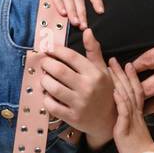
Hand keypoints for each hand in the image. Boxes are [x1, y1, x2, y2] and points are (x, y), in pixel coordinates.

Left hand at [37, 30, 113, 147]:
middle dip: (46, 64)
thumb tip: (87, 31)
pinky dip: (46, 98)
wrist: (109, 121)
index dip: (56, 50)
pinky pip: (51, 105)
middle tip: (44, 63)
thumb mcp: (102, 70)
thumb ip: (94, 51)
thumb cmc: (104, 91)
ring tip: (45, 77)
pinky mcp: (72, 117)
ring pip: (52, 87)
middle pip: (58, 70)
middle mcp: (87, 88)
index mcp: (94, 74)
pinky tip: (48, 94)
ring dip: (44, 80)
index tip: (48, 49)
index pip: (70, 56)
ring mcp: (79, 104)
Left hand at [107, 54, 153, 152]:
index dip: (131, 76)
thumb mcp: (134, 129)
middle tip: (114, 59)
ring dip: (119, 81)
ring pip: (127, 97)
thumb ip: (130, 118)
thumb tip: (123, 108)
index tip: (126, 63)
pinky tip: (114, 91)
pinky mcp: (125, 130)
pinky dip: (119, 101)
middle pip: (131, 89)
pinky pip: (124, 114)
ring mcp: (131, 121)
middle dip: (122, 73)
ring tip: (111, 67)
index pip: (136, 90)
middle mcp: (136, 114)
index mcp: (138, 114)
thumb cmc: (137, 149)